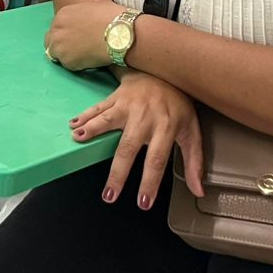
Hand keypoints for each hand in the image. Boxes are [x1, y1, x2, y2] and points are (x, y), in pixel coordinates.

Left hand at [44, 0, 119, 71]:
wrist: (120, 34)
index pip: (56, 26)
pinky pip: (67, 65)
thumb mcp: (103, 3)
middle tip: (76, 48)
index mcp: (63, 14)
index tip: (76, 36)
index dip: (66, 32)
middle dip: (61, 44)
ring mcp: (60, 46)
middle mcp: (57, 29)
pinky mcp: (67, 61)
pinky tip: (88, 61)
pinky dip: (76, 65)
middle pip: (50, 40)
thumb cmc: (114, 18)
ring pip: (56, 54)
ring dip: (67, 55)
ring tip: (83, 56)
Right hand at [69, 71, 203, 209]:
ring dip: (92, 130)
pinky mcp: (116, 97)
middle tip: (109, 195)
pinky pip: (99, 108)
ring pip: (108, 120)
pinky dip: (85, 116)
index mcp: (166, 127)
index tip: (143, 202)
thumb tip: (198, 190)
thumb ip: (194, 161)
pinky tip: (74, 126)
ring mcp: (128, 105)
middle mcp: (145, 116)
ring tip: (79, 141)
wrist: (166, 70)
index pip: (157, 159)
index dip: (150, 182)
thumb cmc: (178, 104)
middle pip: (129, 147)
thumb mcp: (192, 131)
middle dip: (118, 173)